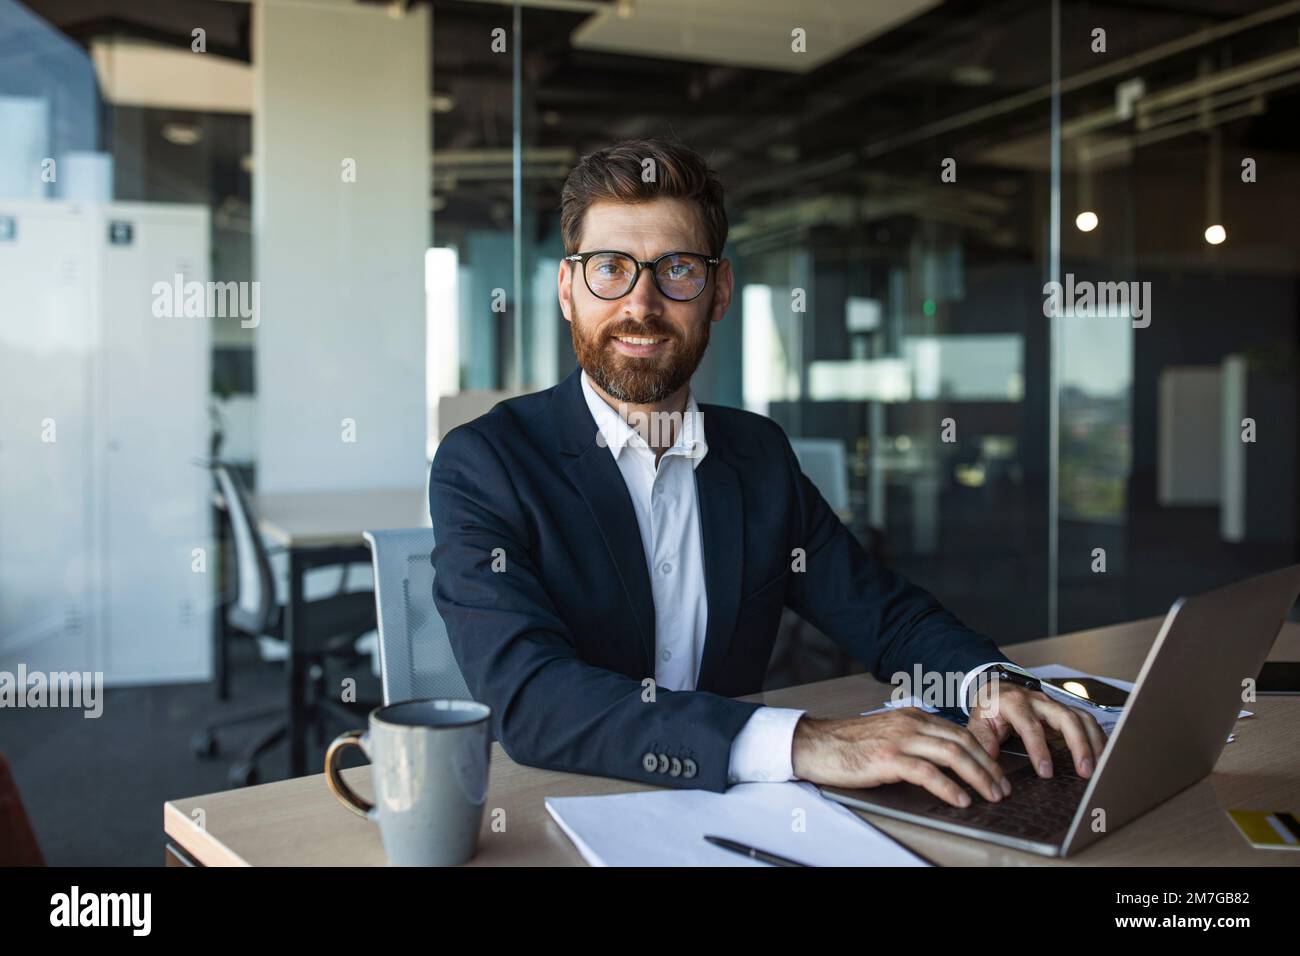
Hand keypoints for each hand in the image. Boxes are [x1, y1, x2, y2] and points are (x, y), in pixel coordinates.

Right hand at [791, 708, 1013, 807]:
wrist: (816, 744)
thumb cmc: (849, 744)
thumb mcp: (887, 734)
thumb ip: (913, 740)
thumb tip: (943, 760)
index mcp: (912, 716)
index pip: (960, 732)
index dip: (984, 753)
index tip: (996, 772)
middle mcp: (910, 723)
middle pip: (963, 741)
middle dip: (989, 767)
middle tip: (1002, 787)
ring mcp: (899, 739)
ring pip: (952, 754)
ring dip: (977, 777)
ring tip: (990, 795)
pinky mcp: (888, 758)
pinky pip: (927, 772)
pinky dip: (949, 787)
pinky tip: (960, 799)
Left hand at [965, 680, 1107, 780]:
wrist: (998, 687)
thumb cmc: (990, 707)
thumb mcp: (978, 720)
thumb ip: (982, 739)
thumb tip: (989, 758)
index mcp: (1015, 703)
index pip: (1030, 726)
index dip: (1039, 749)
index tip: (1046, 772)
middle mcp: (1039, 701)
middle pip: (1066, 718)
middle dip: (1079, 745)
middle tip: (1085, 771)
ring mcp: (1055, 704)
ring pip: (1082, 718)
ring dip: (1094, 743)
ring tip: (1100, 768)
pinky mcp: (1066, 711)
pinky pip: (1087, 722)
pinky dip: (1098, 739)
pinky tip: (1104, 756)